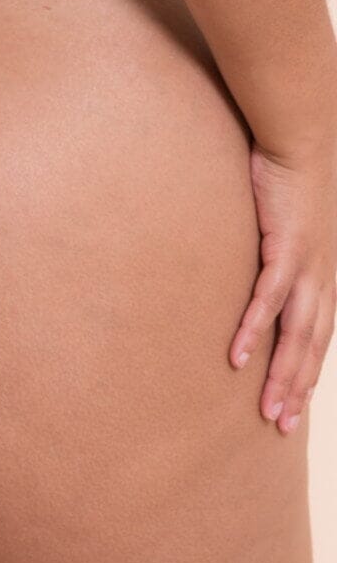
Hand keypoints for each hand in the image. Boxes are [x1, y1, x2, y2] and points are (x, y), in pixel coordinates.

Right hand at [230, 139, 336, 434]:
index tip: (293, 406)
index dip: (307, 373)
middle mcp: (324, 276)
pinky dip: (253, 330)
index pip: (319, 336)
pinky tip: (237, 358)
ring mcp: (309, 264)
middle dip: (297, 389)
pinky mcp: (287, 247)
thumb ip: (280, 253)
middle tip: (279, 426)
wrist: (304, 135)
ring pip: (298, 334)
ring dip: (282, 375)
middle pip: (312, 345)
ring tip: (266, 410)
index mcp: (325, 274)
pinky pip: (268, 299)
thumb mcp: (290, 224)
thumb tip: (262, 271)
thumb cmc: (292, 177)